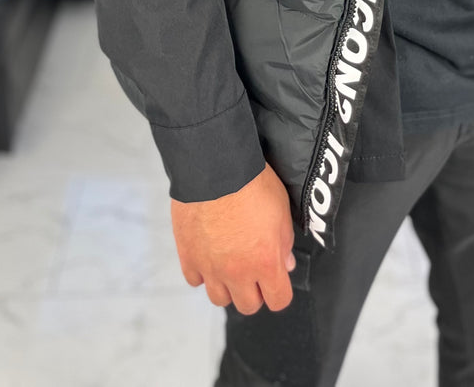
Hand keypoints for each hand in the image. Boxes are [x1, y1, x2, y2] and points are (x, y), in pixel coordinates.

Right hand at [171, 161, 296, 314]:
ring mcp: (210, 267)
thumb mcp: (281, 210)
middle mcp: (238, 272)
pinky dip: (202, 272)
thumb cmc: (253, 183)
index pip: (278, 300)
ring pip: (220, 299)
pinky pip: (194, 280)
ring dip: (226, 286)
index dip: (279, 291)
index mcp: (266, 262)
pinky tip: (208, 255)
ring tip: (228, 264)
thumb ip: (284, 242)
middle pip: (248, 305)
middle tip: (252, 270)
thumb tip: (285, 263)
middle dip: (254, 291)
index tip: (276, 280)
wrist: (216, 167)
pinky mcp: (188, 256)